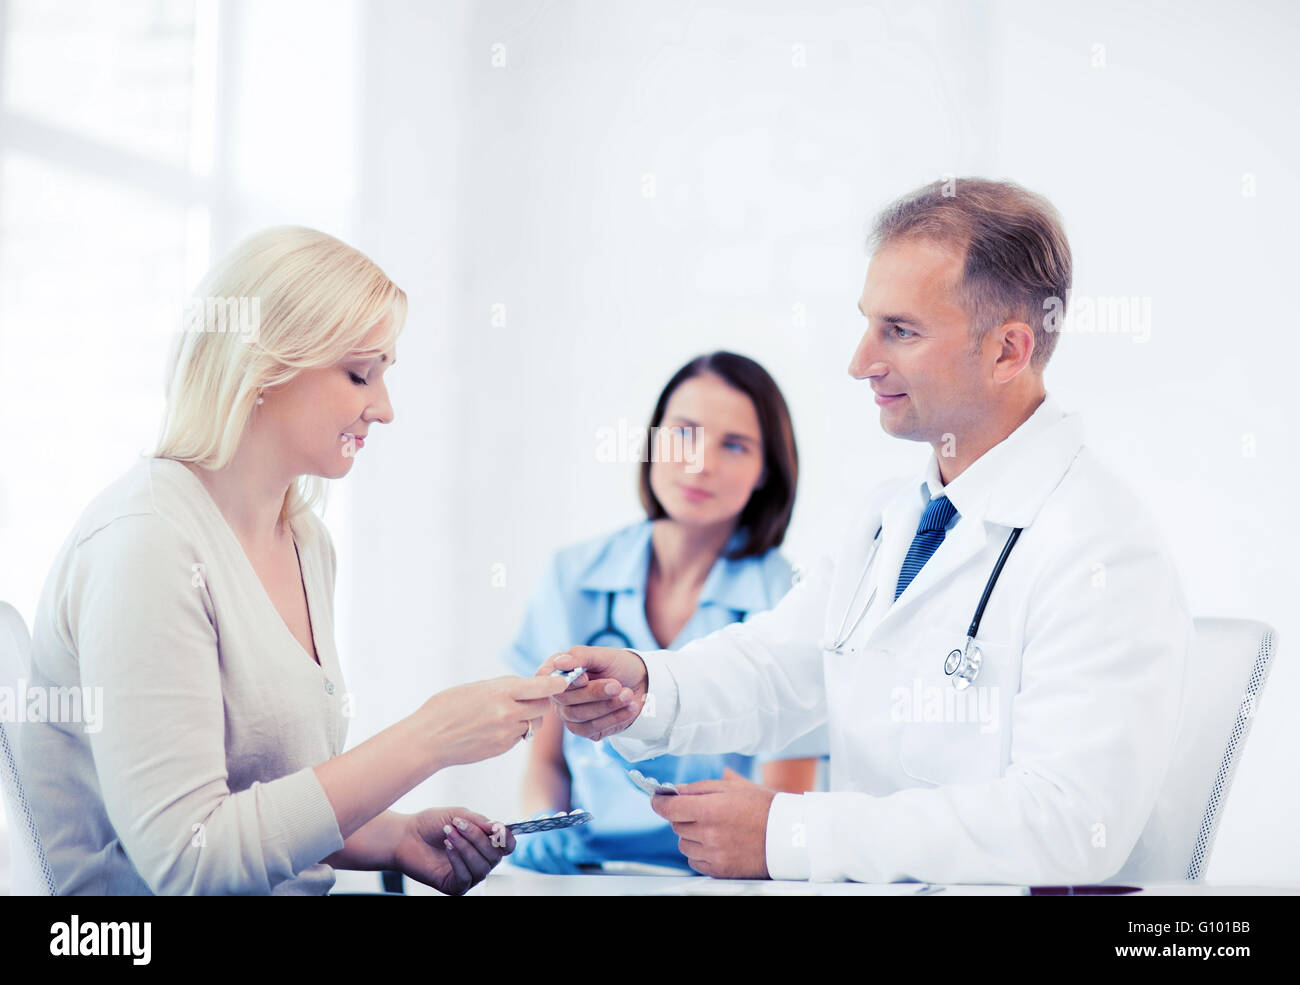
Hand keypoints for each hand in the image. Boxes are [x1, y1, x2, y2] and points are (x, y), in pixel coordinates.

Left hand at [392, 807, 515, 895]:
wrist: (405, 835)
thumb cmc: (431, 824)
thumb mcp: (458, 814)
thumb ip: (480, 822)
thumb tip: (499, 829)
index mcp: (485, 843)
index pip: (507, 845)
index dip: (506, 838)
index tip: (495, 827)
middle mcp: (480, 861)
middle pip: (495, 855)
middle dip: (477, 837)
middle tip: (458, 824)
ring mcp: (469, 875)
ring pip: (481, 867)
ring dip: (465, 847)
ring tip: (449, 834)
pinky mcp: (455, 886)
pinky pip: (465, 877)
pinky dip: (458, 860)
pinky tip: (447, 847)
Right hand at [420, 675, 567, 769]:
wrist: (429, 739)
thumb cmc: (446, 708)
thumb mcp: (477, 688)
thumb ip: (503, 688)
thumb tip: (523, 687)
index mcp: (502, 691)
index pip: (543, 686)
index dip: (556, 683)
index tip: (563, 681)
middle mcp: (509, 712)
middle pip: (544, 706)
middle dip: (542, 701)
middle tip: (533, 697)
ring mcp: (507, 733)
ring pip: (533, 723)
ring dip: (529, 717)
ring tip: (508, 713)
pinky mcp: (502, 748)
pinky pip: (519, 736)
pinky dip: (515, 730)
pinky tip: (496, 727)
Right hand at [538, 646, 647, 740]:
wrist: (638, 683)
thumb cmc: (616, 666)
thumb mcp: (602, 655)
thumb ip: (581, 656)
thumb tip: (559, 662)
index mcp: (559, 672)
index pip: (544, 678)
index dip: (563, 681)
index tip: (585, 678)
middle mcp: (559, 695)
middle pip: (565, 699)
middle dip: (594, 693)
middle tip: (617, 686)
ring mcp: (570, 714)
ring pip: (579, 716)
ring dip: (607, 706)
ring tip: (627, 695)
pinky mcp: (585, 730)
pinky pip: (592, 728)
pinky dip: (613, 718)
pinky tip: (629, 708)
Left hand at [652, 767, 774, 878]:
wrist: (789, 836)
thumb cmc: (764, 808)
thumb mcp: (733, 787)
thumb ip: (700, 788)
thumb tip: (675, 790)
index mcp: (710, 810)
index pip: (669, 808)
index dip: (659, 802)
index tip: (657, 799)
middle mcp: (708, 834)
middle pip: (676, 825)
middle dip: (684, 816)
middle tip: (703, 811)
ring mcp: (713, 854)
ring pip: (683, 844)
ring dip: (691, 835)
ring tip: (713, 828)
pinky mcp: (719, 870)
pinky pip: (694, 861)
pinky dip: (700, 852)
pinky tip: (716, 843)